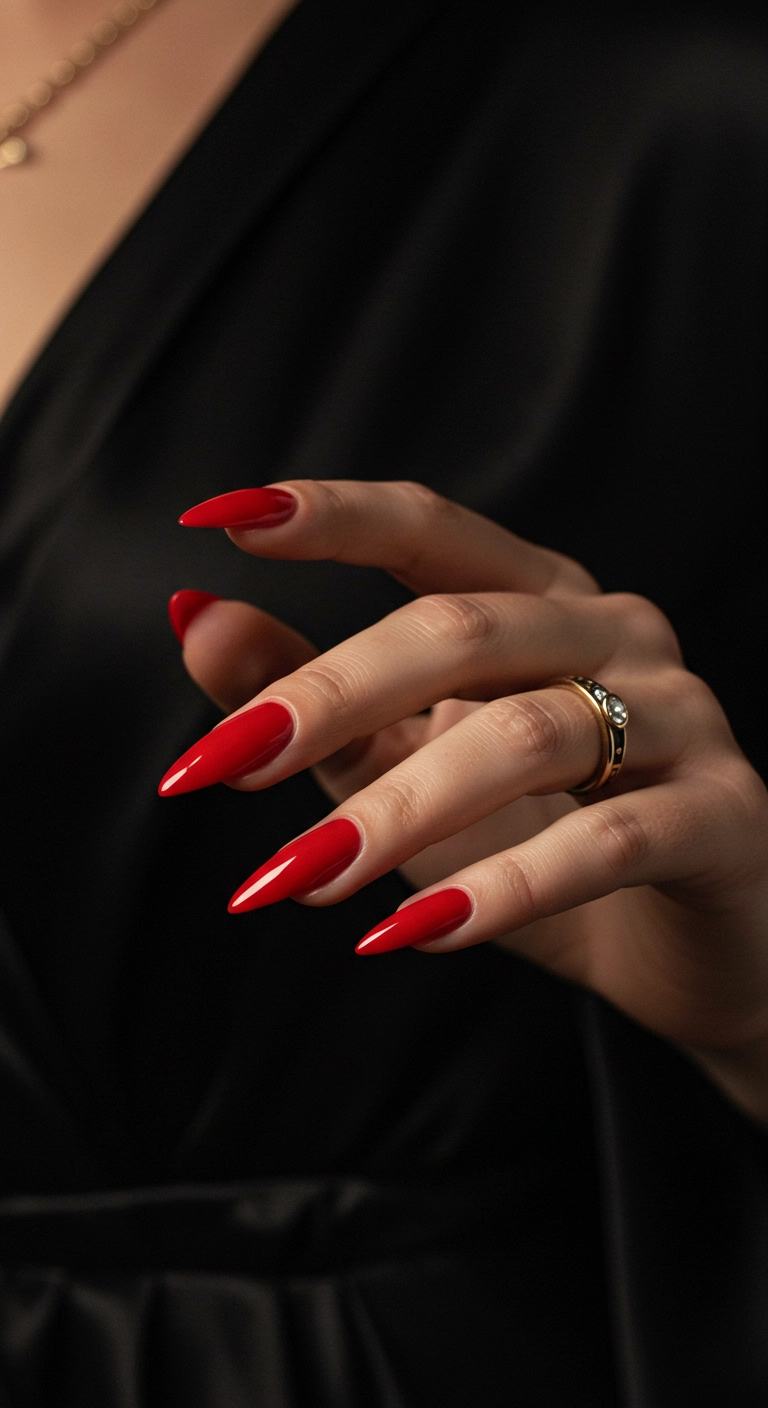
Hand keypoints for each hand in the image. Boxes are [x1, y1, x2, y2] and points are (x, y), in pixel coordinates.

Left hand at [163, 481, 767, 1119]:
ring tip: (297, 877)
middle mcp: (616, 633)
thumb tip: (193, 618)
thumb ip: (314, 695)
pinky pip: (610, 841)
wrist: (687, 945)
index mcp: (541, 598)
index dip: (331, 516)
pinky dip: (505, 888)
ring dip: (395, 811)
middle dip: (331, 693)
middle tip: (220, 763)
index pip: (431, 529)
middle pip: (465, 628)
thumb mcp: (409, 762)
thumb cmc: (539, 838)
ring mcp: (684, 718)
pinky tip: (412, 931)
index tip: (217, 521)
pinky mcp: (724, 819)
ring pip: (527, 735)